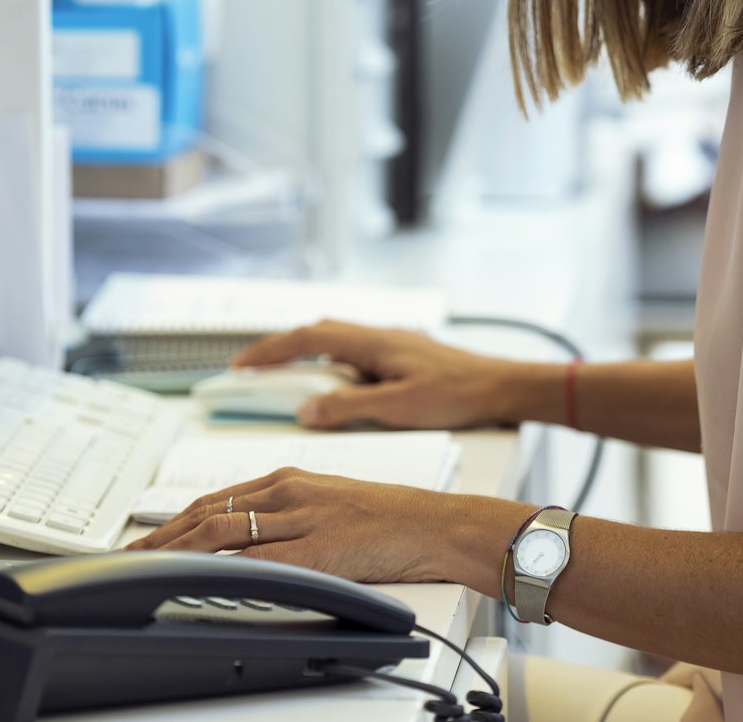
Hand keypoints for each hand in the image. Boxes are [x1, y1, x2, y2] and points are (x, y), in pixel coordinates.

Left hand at [123, 467, 525, 586]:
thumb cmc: (390, 517)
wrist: (434, 522)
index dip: (175, 518)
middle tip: (131, 554)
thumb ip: (289, 514)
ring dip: (177, 548)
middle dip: (163, 534)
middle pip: (208, 510)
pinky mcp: (317, 547)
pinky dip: (222, 566)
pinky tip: (199, 576)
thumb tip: (250, 537)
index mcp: (289, 478)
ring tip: (148, 565)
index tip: (149, 535)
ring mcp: (301, 517)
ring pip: (222, 529)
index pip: (216, 496)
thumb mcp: (329, 503)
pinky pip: (259, 557)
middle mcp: (288, 490)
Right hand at [232, 320, 542, 429]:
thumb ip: (348, 408)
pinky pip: (355, 354)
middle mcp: (379, 335)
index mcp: (373, 342)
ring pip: (336, 341)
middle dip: (280, 349)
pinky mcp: (403, 356)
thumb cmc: (458, 394)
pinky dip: (331, 366)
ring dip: (306, 356)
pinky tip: (334, 387)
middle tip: (251, 370)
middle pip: (317, 333)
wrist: (503, 386)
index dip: (269, 351)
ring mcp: (391, 344)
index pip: (307, 338)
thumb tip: (305, 410)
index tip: (239, 366)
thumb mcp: (398, 408)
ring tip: (283, 380)